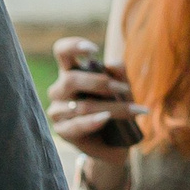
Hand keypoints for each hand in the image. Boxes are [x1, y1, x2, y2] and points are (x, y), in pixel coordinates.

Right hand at [48, 38, 144, 166]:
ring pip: (80, 106)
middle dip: (100, 83)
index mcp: (71, 72)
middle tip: (124, 90)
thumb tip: (112, 65)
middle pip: (70, 79)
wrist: (115, 144)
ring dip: (109, 107)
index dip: (73, 46)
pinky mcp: (62, 131)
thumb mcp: (123, 90)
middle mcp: (60, 90)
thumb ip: (119, 75)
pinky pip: (76, 125)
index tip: (94, 49)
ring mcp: (58, 111)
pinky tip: (105, 119)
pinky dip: (93, 121)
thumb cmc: (116, 110)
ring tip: (131, 111)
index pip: (62, 51)